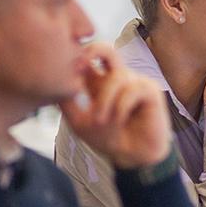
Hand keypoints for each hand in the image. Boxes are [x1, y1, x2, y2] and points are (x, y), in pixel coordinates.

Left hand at [60, 44, 171, 168]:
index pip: (89, 58)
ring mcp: (134, 83)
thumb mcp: (79, 122)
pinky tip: (119, 119)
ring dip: (105, 100)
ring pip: (116, 77)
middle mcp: (118, 78)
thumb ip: (67, 103)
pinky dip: (121, 106)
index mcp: (100, 82)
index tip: (67, 70)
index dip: (77, 57)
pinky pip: (133, 90)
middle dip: (93, 50)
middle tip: (80, 64)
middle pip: (107, 49)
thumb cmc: (108, 138)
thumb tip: (55, 81)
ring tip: (100, 121)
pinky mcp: (150, 91)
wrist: (132, 157)